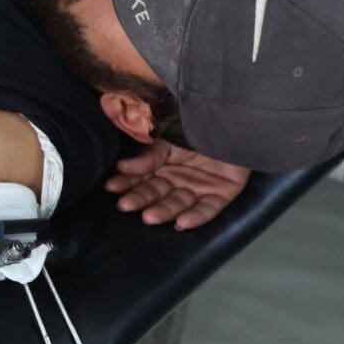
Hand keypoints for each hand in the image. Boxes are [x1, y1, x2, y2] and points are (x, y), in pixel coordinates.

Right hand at [105, 140, 249, 229]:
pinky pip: (208, 210)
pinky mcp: (221, 195)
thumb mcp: (166, 139)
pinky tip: (182, 222)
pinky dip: (195, 217)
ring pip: (178, 204)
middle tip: (125, 205)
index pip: (141, 178)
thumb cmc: (196, 127)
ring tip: (148, 216)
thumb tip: (121, 167)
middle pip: (157, 193)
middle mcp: (178, 180)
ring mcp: (198, 188)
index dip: (126, 182)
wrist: (231, 121)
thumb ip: (147, 156)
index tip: (111, 187)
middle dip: (141, 199)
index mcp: (162, 166)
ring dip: (163, 212)